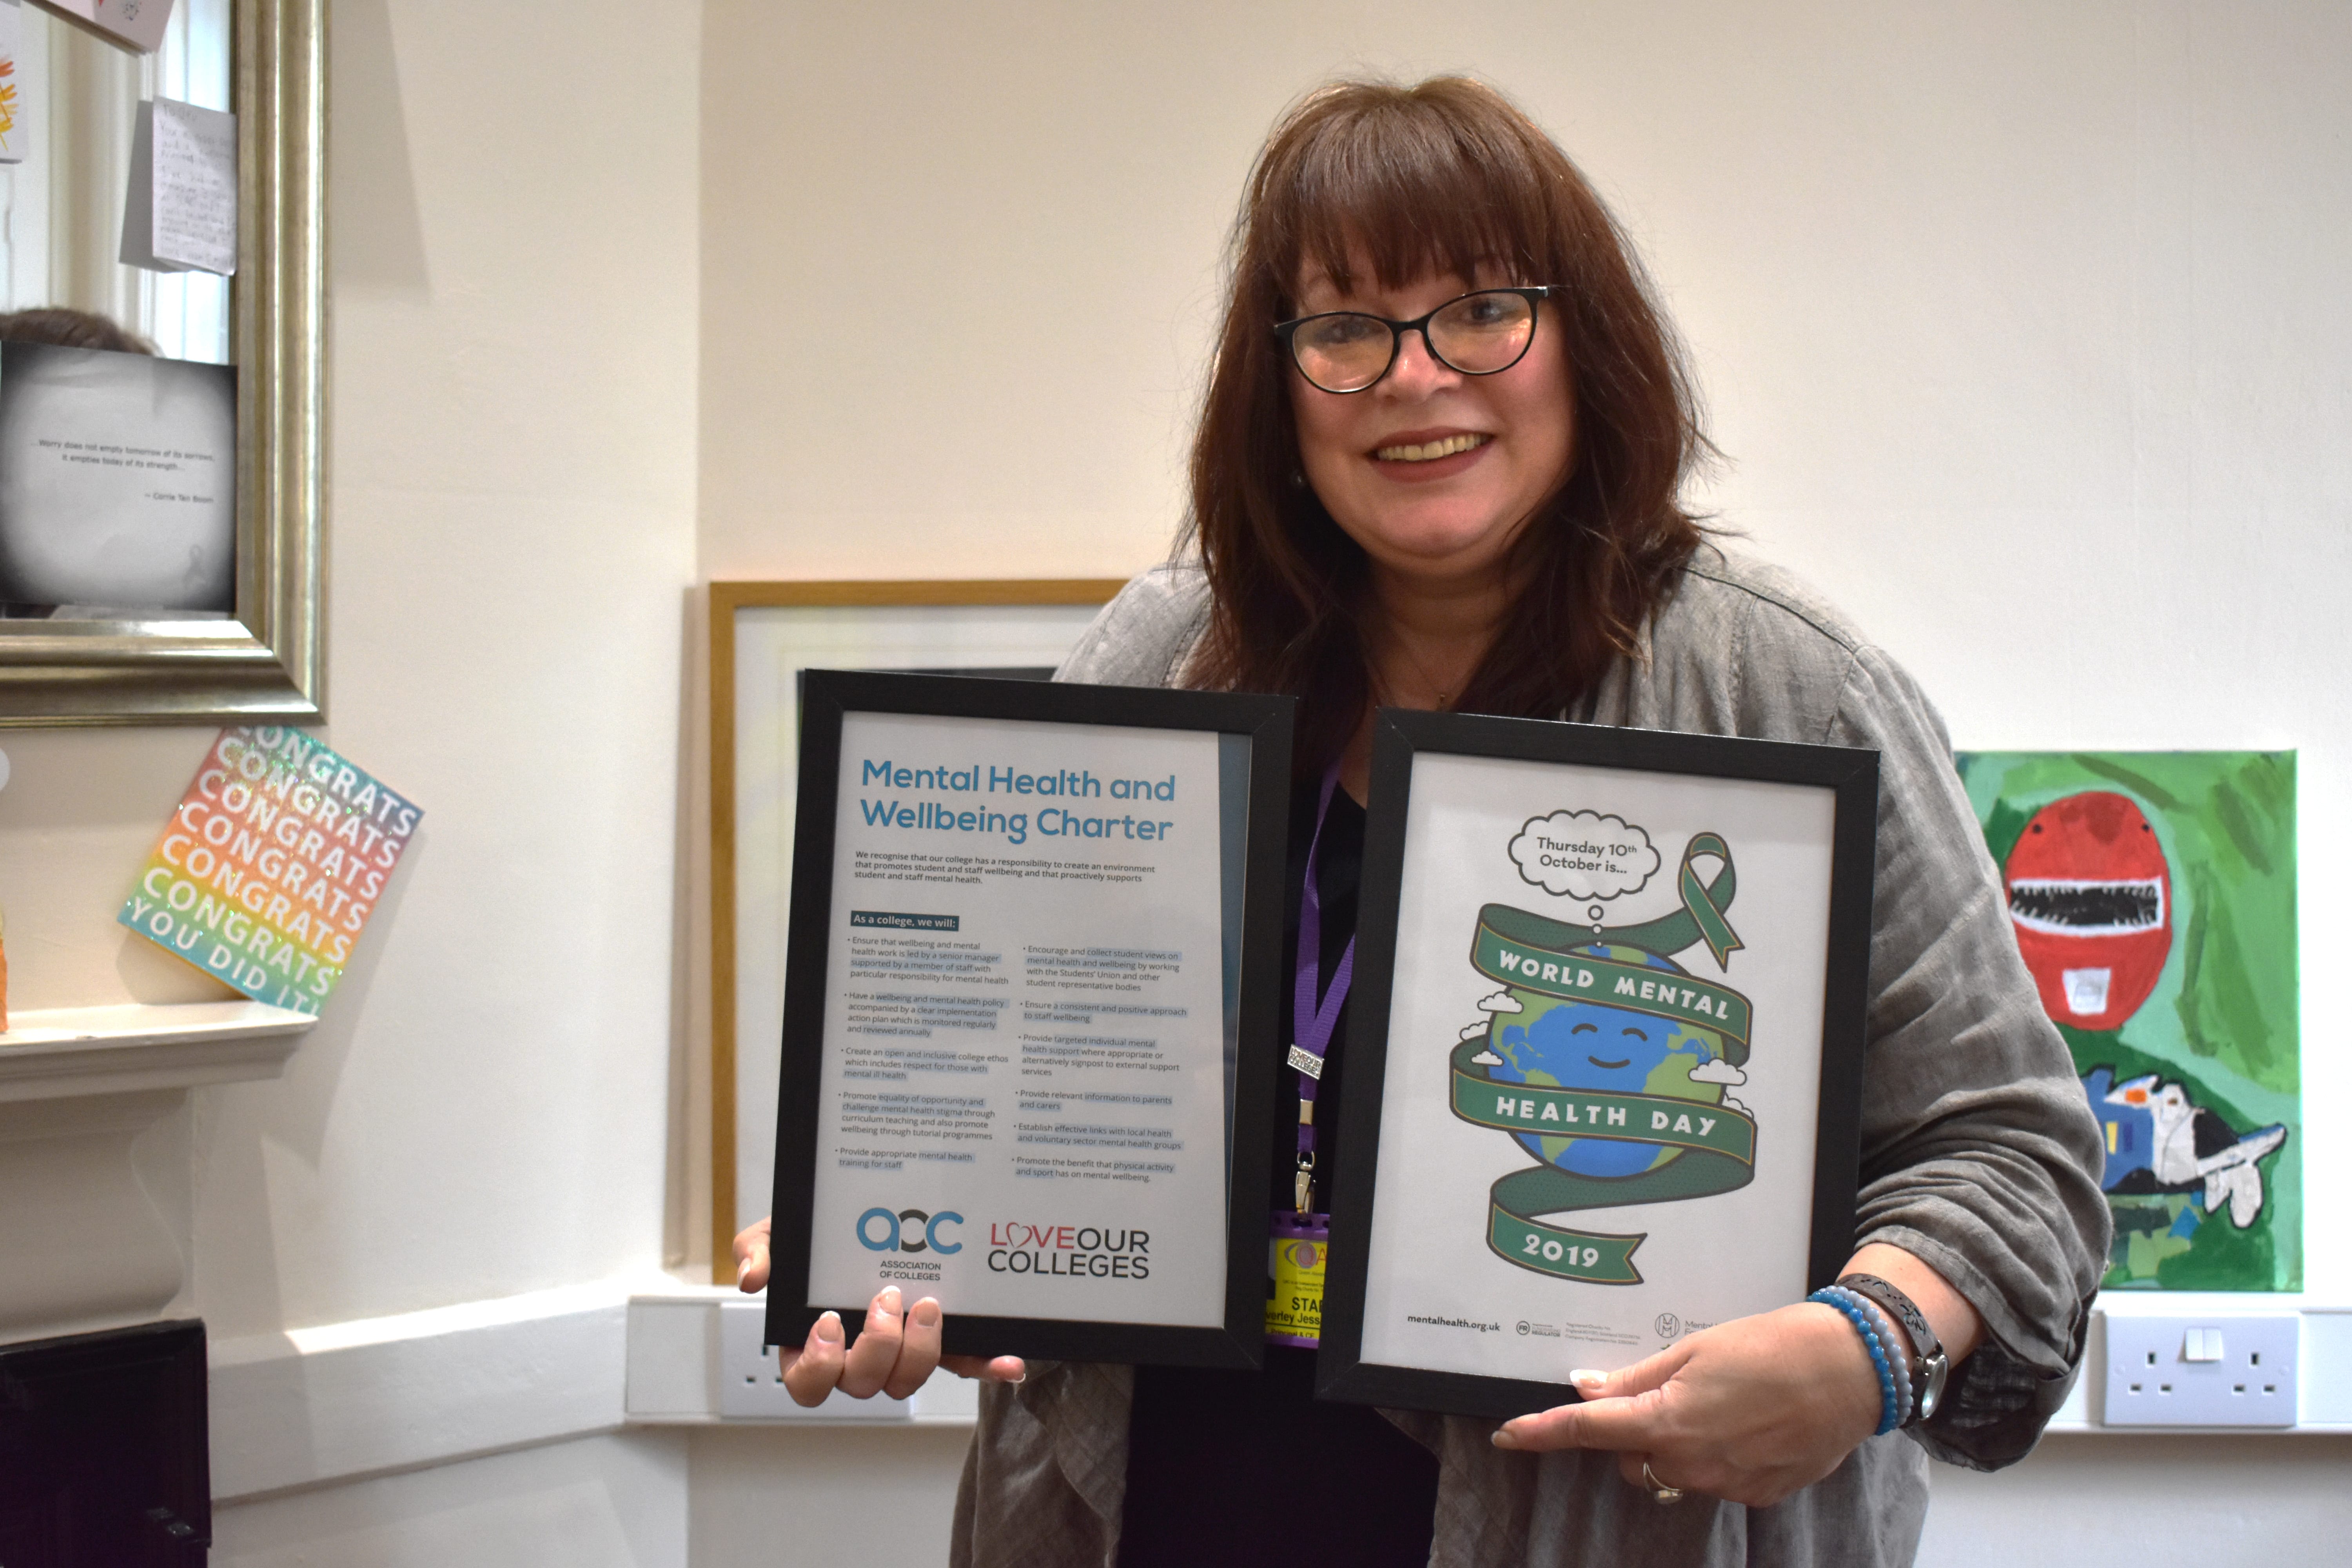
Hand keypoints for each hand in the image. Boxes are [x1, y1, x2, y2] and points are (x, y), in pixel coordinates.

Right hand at [730, 1216, 1024, 1405]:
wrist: (862, 1221)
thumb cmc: (814, 1243)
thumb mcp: (780, 1236)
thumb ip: (758, 1250)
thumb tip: (753, 1277)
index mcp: (813, 1342)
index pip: (807, 1383)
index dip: (817, 1365)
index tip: (828, 1322)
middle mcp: (856, 1357)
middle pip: (863, 1385)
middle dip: (877, 1348)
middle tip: (887, 1300)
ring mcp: (900, 1353)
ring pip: (908, 1381)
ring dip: (921, 1352)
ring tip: (931, 1308)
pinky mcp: (941, 1342)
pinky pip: (964, 1364)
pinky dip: (987, 1366)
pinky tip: (1010, 1362)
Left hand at [1491, 1302, 1882, 1507]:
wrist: (1851, 1370)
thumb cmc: (1774, 1347)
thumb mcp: (1694, 1349)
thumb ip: (1637, 1377)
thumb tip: (1589, 1388)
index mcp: (1669, 1421)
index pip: (1587, 1432)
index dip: (1541, 1433)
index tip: (1507, 1435)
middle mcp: (1693, 1463)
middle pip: (1630, 1458)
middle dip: (1630, 1431)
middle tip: (1662, 1390)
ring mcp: (1726, 1484)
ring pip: (1671, 1471)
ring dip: (1672, 1444)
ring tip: (1715, 1402)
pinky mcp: (1757, 1494)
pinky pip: (1712, 1479)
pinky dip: (1713, 1455)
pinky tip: (1744, 1422)